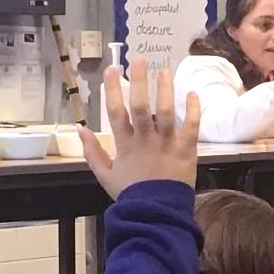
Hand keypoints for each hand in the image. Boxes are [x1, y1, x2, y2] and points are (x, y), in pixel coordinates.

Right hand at [79, 59, 200, 198]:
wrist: (156, 214)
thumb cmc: (130, 194)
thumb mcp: (104, 175)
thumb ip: (92, 152)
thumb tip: (80, 129)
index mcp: (124, 145)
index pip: (115, 112)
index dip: (113, 89)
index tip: (111, 69)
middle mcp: (145, 141)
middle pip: (141, 106)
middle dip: (139, 81)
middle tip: (140, 59)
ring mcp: (167, 145)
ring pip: (166, 113)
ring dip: (166, 90)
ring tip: (165, 70)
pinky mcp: (186, 150)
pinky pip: (191, 127)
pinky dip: (192, 110)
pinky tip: (193, 93)